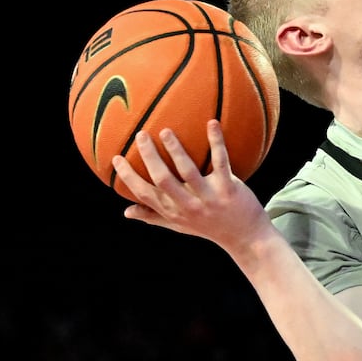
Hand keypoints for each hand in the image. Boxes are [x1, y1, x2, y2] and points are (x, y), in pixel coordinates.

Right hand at [112, 119, 271, 254]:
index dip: (128, 177)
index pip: (145, 194)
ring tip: (165, 131)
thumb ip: (153, 216)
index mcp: (173, 212)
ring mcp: (209, 198)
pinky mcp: (229, 189)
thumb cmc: (208, 226)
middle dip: (149, 158)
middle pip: (163, 180)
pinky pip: (222, 162)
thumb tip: (126, 211)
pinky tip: (212, 123)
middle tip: (141, 135)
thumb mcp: (179, 225)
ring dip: (176, 150)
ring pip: (188, 171)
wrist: (245, 238)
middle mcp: (188, 206)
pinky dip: (217, 142)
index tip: (116, 158)